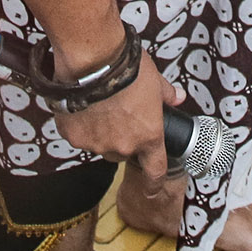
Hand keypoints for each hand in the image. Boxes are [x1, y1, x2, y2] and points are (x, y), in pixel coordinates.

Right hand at [53, 48, 179, 175]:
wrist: (93, 59)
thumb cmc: (128, 67)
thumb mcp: (155, 80)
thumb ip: (166, 94)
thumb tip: (177, 98)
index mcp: (148, 136)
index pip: (155, 170)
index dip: (154, 183)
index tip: (152, 191)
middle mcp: (123, 146)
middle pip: (121, 152)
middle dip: (120, 138)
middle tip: (117, 114)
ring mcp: (96, 143)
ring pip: (98, 144)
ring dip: (99, 131)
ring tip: (97, 104)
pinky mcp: (73, 136)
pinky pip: (77, 135)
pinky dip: (78, 123)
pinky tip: (81, 103)